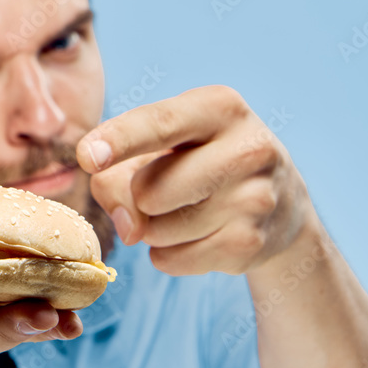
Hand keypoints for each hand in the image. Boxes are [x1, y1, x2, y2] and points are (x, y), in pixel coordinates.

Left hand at [76, 85, 316, 275]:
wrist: (281, 205)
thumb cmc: (199, 163)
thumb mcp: (160, 148)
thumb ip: (118, 176)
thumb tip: (128, 228)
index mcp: (219, 107)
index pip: (159, 124)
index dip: (118, 140)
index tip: (86, 157)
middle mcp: (247, 148)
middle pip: (147, 190)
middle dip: (138, 197)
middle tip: (167, 187)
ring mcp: (255, 199)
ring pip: (155, 230)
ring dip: (153, 228)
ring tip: (189, 209)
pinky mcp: (251, 245)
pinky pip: (170, 260)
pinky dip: (168, 253)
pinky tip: (200, 234)